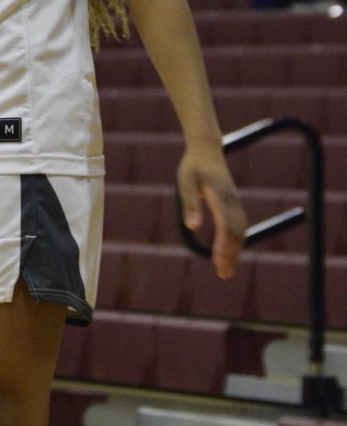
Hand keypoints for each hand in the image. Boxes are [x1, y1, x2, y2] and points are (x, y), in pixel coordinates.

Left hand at [177, 148, 245, 279]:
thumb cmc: (193, 167)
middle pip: (236, 233)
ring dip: (235, 251)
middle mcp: (231, 202)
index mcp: (220, 197)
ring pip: (240, 231)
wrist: (207, 150)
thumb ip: (190, 205)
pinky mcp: (234, 203)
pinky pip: (239, 226)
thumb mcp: (186, 183)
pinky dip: (236, 241)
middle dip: (231, 255)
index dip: (223, 245)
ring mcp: (235, 202)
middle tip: (223, 275)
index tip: (217, 262)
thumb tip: (193, 228)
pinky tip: (230, 253)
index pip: (225, 226)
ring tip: (226, 270)